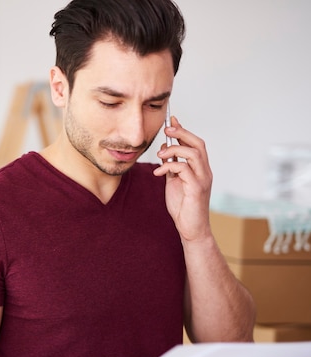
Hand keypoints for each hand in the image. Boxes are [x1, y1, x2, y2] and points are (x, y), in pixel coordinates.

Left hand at [153, 116, 212, 241]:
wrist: (191, 229)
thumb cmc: (183, 207)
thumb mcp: (174, 182)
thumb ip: (171, 166)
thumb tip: (165, 149)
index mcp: (200, 169)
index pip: (196, 144)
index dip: (184, 131)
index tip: (171, 120)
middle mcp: (205, 172)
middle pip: (198, 144)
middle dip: (182, 133)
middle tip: (166, 129)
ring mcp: (203, 180)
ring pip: (194, 154)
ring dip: (175, 149)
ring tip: (160, 155)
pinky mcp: (197, 189)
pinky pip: (184, 169)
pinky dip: (169, 166)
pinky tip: (159, 171)